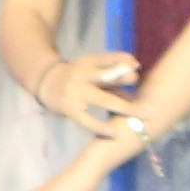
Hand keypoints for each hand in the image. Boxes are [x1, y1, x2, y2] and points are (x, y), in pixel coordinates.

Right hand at [31, 46, 148, 146]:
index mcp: (89, 62)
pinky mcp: (70, 109)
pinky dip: (99, 126)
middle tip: (142, 85)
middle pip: (106, 77)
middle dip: (124, 80)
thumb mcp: (92, 70)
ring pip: (103, 100)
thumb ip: (112, 76)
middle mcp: (82, 75)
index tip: (137, 65)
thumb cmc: (79, 77)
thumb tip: (136, 81)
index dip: (122, 60)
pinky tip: (112, 132)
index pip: (107, 58)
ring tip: (140, 114)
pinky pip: (86, 119)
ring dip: (123, 107)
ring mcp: (76, 92)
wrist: (47, 84)